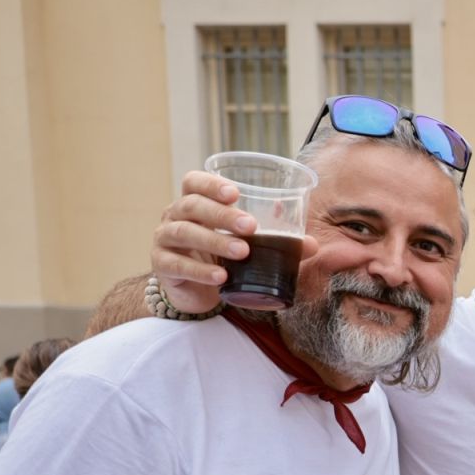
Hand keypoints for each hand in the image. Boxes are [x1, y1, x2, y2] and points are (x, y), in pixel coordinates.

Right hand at [153, 170, 319, 313]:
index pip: (193, 182)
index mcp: (194, 204)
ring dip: (215, 241)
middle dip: (221, 214)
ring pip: (184, 233)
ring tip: (242, 252)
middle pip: (192, 206)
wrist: (195, 293)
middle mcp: (174, 216)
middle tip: (251, 226)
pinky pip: (178, 265)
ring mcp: (164, 240)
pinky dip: (200, 271)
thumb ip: (276, 242)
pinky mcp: (162, 266)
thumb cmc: (221, 259)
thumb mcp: (245, 246)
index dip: (211, 183)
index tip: (236, 192)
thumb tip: (312, 244)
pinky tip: (221, 277)